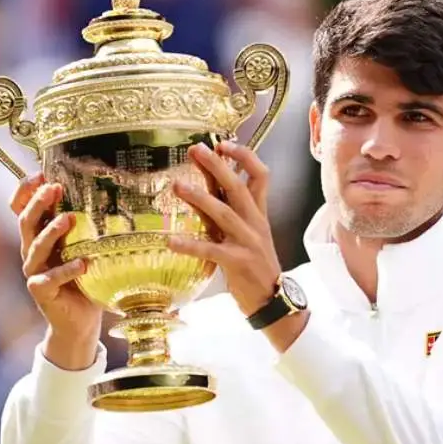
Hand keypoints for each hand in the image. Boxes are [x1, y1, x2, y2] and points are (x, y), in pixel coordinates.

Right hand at [10, 172, 101, 369]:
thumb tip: (104, 193)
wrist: (80, 320)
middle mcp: (32, 252)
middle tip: (54, 188)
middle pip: (26, 223)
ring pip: (35, 248)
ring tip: (69, 219)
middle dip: (38, 203)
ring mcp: (35, 272)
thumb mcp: (83, 247)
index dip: (25, 191)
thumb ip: (84, 226)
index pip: (21, 209)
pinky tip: (83, 263)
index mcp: (40, 236)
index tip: (39, 173)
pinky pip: (50, 279)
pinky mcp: (42, 292)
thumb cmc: (84, 278)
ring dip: (51, 232)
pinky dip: (67, 270)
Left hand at [168, 142, 281, 316]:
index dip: (244, 157)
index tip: (222, 144)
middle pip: (238, 187)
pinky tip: (170, 241)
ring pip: (223, 213)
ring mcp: (247, 242)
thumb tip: (206, 185)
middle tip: (196, 149)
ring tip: (177, 186)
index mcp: (259, 213)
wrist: (272, 299)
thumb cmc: (254, 264)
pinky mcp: (237, 262)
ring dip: (199, 197)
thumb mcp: (245, 232)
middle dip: (217, 166)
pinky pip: (211, 250)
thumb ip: (227, 210)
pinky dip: (190, 245)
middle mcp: (255, 223)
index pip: (260, 175)